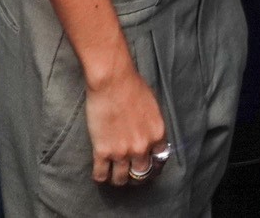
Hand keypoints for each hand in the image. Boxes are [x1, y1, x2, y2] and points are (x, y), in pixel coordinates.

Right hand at [83, 61, 167, 186]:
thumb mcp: (153, 107)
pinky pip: (101, 175)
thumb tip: (149, 138)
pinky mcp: (103, 151)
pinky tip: (100, 174)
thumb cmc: (132, 85)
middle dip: (136, 176)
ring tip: (114, 176)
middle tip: (130, 174)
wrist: (112, 80)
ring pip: (121, 179)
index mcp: (157, 135)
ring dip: (118, 180)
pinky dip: (100, 177)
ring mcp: (122, 151)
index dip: (152, 167)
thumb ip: (152, 127)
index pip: (159, 162)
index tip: (147, 168)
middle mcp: (142, 147)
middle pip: (141, 175)